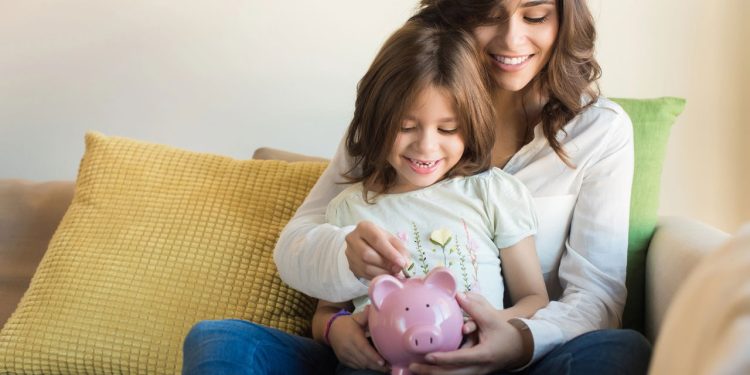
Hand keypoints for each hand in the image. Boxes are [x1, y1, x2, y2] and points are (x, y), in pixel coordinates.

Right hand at [328, 306, 388, 371]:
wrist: (330, 329)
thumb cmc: (346, 323)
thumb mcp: (356, 317)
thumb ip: (366, 315)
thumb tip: (376, 308)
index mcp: (353, 337)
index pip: (364, 349)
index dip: (374, 357)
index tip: (383, 361)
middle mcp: (348, 348)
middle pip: (364, 360)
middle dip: (377, 365)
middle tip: (389, 367)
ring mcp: (345, 355)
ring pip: (361, 365)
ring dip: (372, 367)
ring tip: (384, 367)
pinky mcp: (343, 360)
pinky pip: (356, 366)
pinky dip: (365, 366)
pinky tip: (373, 365)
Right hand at [345, 221, 409, 279]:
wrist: (364, 242)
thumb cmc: (380, 239)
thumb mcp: (391, 239)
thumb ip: (400, 249)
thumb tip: (405, 264)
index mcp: (364, 227)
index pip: (377, 240)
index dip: (390, 253)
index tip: (402, 263)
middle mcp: (353, 239)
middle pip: (368, 255)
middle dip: (386, 264)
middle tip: (398, 268)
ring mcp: (350, 253)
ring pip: (366, 267)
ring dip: (383, 272)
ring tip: (393, 271)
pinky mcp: (351, 265)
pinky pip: (365, 274)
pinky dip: (378, 276)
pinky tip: (385, 274)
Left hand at [409, 293, 527, 374]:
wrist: (519, 347)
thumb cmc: (505, 332)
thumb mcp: (491, 319)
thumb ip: (474, 308)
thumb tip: (458, 295)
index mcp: (483, 355)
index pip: (460, 359)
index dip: (444, 359)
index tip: (428, 356)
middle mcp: (478, 368)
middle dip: (431, 373)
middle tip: (413, 367)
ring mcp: (475, 373)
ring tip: (414, 370)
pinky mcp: (472, 373)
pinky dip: (440, 374)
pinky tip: (427, 371)